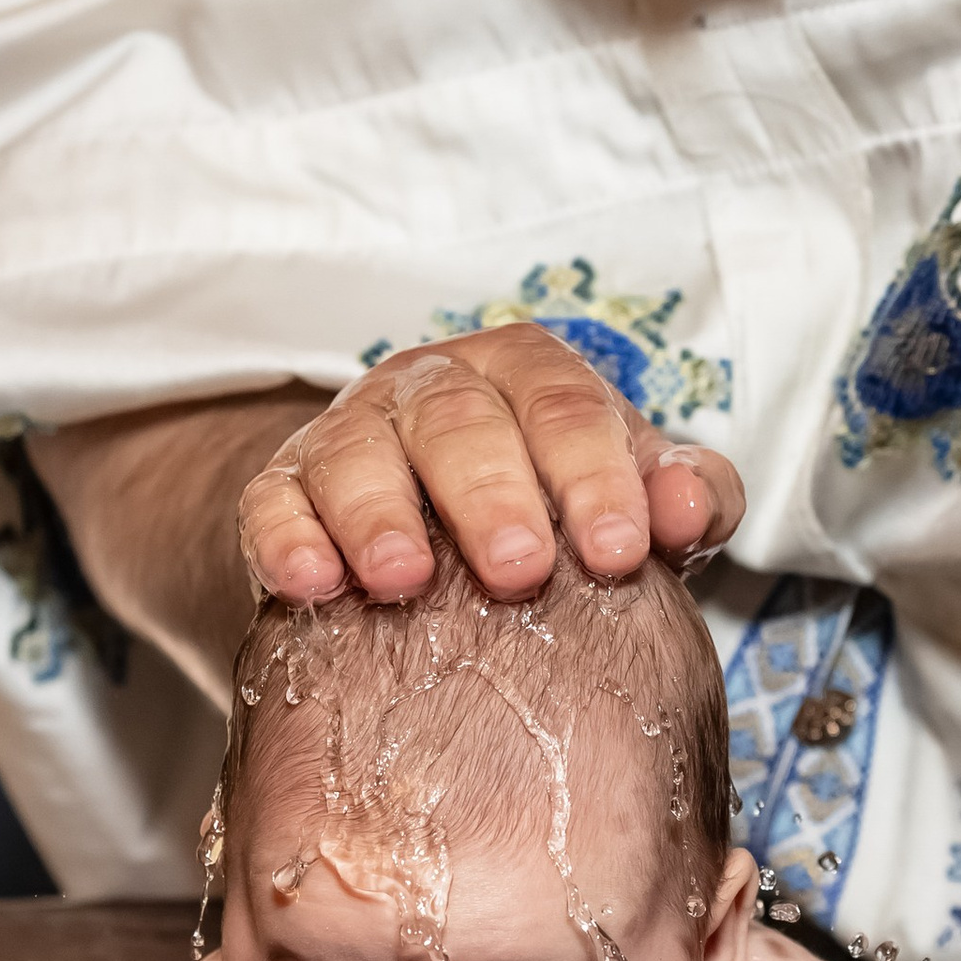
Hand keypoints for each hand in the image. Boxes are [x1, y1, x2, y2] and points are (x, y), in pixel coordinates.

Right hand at [237, 325, 744, 602]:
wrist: (429, 545)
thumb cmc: (551, 516)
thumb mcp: (626, 503)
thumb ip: (682, 498)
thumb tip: (688, 508)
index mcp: (527, 376)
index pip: (565, 407)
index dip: (593, 475)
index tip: (619, 551)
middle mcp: (435, 390)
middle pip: (460, 423)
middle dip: (491, 494)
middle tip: (522, 570)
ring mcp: (352, 436)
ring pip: (357, 454)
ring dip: (379, 514)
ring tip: (405, 580)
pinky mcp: (282, 491)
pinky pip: (271, 504)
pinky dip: (287, 540)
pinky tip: (311, 584)